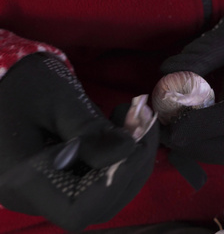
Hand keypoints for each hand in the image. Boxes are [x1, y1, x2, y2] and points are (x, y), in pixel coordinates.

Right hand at [0, 53, 157, 230]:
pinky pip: (100, 181)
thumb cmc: (22, 84)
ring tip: (136, 118)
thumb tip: (130, 149)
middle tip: (143, 122)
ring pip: (107, 195)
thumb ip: (91, 128)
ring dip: (133, 160)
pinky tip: (124, 126)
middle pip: (100, 205)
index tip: (135, 144)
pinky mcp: (61, 180)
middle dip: (133, 166)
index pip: (78, 210)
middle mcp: (34, 196)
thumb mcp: (58, 99)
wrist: (1, 80)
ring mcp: (48, 191)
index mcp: (22, 180)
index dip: (115, 183)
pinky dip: (122, 157)